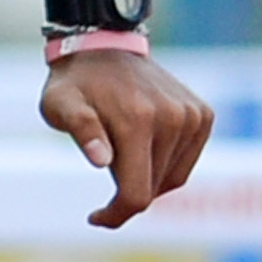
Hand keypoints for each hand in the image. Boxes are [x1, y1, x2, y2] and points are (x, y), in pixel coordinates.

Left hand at [43, 50, 212, 229]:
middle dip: (127, 191)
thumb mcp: (59, 105)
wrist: (103, 45)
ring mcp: (192, 116)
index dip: (115, 215)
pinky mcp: (202, 115)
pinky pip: (185, 161)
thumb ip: (81, 131)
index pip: (136, 194)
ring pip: (173, 178)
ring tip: (121, 150)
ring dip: (147, 178)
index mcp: (138, 120)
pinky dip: (165, 164)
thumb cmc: (74, 84)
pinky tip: (143, 145)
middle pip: (154, 189)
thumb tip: (101, 160)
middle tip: (104, 165)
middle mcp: (173, 118)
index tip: (95, 217)